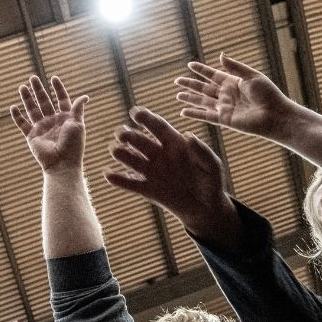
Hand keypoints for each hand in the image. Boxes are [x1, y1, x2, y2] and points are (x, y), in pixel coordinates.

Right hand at [9, 74, 88, 174]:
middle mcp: (53, 121)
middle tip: (33, 77)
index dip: (58, 89)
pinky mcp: (32, 136)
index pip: (62, 99)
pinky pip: (23, 124)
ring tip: (22, 87)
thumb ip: (78, 109)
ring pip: (32, 110)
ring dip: (27, 99)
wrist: (62, 163)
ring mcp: (42, 128)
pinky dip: (17, 116)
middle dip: (39, 90)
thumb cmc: (73, 145)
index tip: (54, 78)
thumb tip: (85, 96)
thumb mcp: (78, 124)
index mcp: (66, 118)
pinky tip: (13, 107)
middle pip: (45, 102)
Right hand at [105, 107, 237, 243]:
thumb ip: (203, 152)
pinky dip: (119, 179)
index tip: (135, 112)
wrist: (205, 209)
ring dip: (121, 153)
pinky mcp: (147, 190)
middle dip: (129, 135)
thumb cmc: (211, 183)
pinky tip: (108, 175)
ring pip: (131, 159)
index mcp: (174, 143)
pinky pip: (130, 183)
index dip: (146, 118)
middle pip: (139, 140)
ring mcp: (151, 171)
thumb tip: (188, 135)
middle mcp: (159, 154)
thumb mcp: (213, 166)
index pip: (157, 126)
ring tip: (115, 151)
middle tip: (122, 134)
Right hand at [174, 54, 296, 140]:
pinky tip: (183, 111)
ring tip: (177, 95)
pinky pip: (206, 115)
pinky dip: (195, 113)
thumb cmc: (268, 94)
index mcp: (233, 82)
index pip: (213, 75)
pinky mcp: (225, 119)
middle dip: (191, 84)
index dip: (201, 70)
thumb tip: (220, 55)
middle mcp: (227, 95)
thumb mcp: (251, 76)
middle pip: (204, 88)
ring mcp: (225, 107)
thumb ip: (234, 67)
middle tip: (177, 80)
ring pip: (202, 101)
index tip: (190, 65)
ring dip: (190, 98)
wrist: (275, 115)